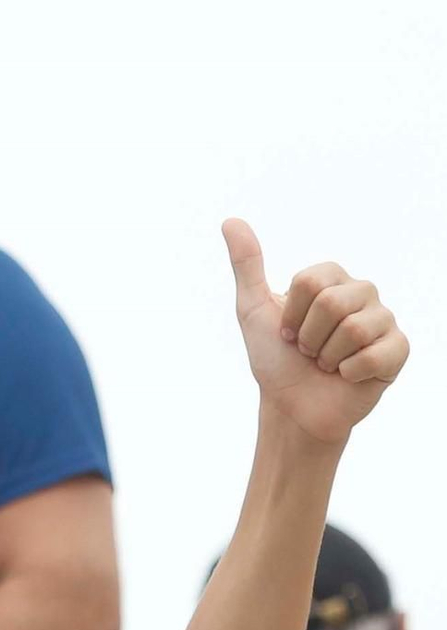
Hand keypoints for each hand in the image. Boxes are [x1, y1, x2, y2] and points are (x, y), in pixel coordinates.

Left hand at [224, 220, 408, 445]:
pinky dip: (350, 373)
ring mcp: (383, 320)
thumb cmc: (276, 360)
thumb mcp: (253, 310)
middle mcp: (363, 293)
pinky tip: (347, 376)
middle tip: (308, 352)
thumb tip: (231, 221)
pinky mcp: (398, 350)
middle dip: (309, 337)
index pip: (311, 282)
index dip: (291, 315)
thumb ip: (247, 265)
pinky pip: (376, 354)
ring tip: (326, 364)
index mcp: (332, 278)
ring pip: (354, 328)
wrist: (293, 408)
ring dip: (328, 356)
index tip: (288, 332)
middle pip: (333, 303)